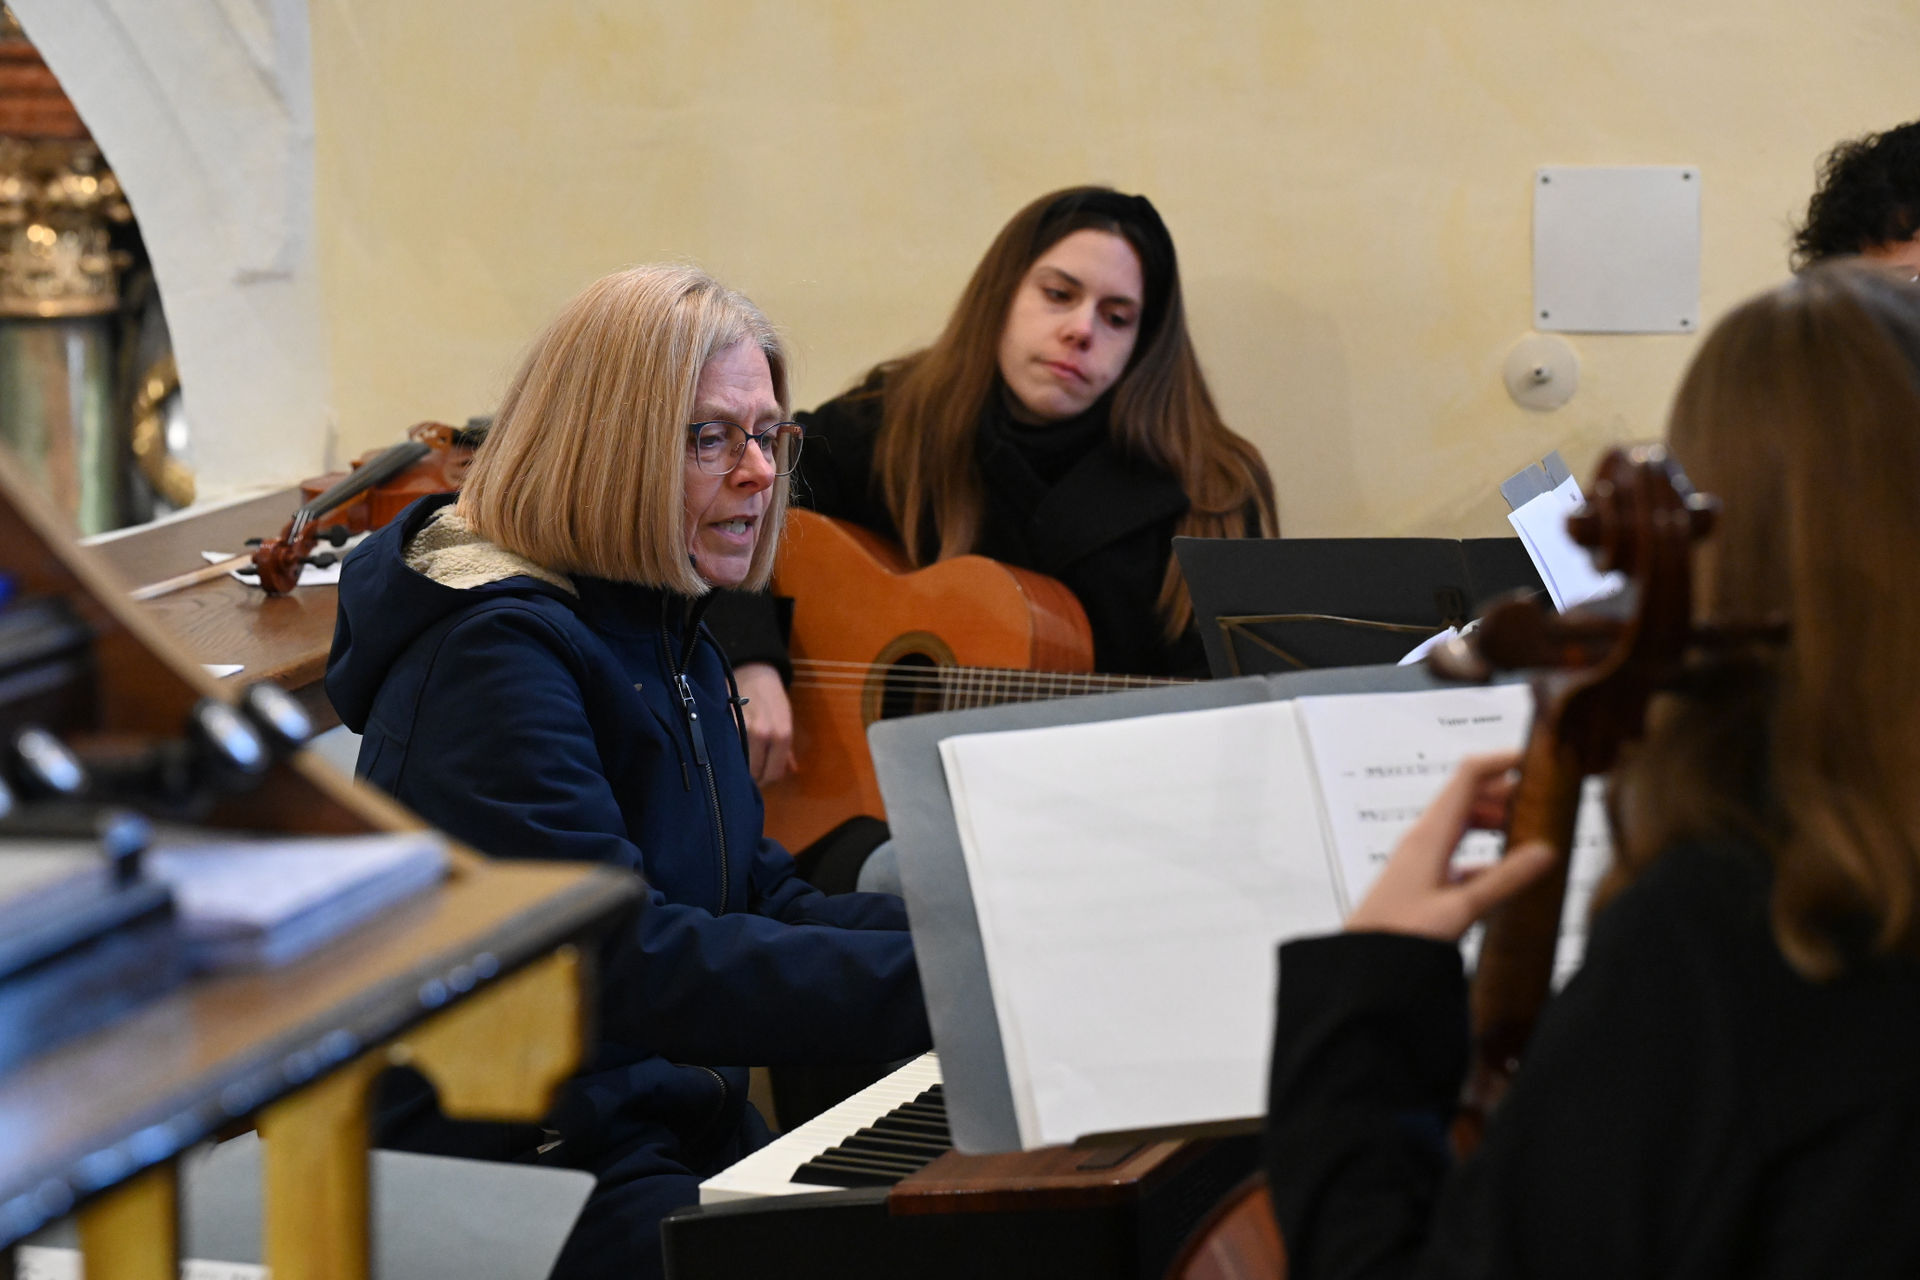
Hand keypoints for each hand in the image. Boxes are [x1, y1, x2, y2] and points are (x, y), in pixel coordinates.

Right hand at [734, 662, 796, 785]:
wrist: (753, 670)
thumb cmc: (771, 697)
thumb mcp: (785, 721)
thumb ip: (786, 749)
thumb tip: (790, 771)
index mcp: (782, 734)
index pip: (773, 773)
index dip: (767, 777)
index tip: (761, 775)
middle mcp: (762, 733)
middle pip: (754, 773)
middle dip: (752, 776)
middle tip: (749, 769)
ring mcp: (741, 729)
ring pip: (738, 765)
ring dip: (738, 767)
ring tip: (738, 760)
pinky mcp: (724, 723)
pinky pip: (725, 750)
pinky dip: (727, 754)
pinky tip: (728, 750)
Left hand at [1344, 751, 1554, 942]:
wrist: (1362, 966)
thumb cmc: (1399, 936)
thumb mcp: (1460, 909)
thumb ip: (1505, 881)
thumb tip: (1545, 851)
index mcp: (1430, 834)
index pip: (1468, 776)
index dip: (1501, 762)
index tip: (1535, 761)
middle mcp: (1423, 839)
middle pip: (1467, 798)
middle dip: (1505, 794)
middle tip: (1542, 801)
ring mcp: (1420, 859)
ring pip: (1462, 826)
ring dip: (1494, 823)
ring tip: (1529, 833)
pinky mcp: (1421, 881)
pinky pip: (1457, 856)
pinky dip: (1483, 856)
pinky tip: (1502, 875)